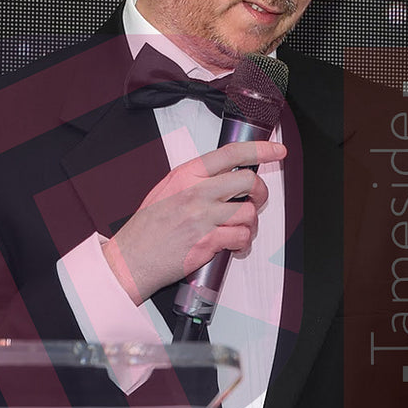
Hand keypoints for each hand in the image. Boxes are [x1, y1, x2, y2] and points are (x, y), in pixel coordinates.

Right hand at [103, 140, 284, 303]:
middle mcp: (196, 192)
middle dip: (260, 192)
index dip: (260, 149)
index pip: (231, 153)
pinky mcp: (207, 241)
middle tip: (256, 200)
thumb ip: (195, 180)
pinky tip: (233, 246)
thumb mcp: (167, 190)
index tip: (277, 150)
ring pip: (249, 211)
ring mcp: (202, 217)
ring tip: (238, 230)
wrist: (131, 258)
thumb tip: (225, 176)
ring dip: (251, 223)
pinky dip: (243, 243)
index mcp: (186, 175)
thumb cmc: (147, 228)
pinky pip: (242, 236)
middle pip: (248, 181)